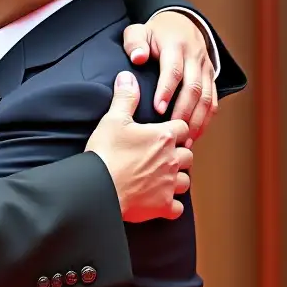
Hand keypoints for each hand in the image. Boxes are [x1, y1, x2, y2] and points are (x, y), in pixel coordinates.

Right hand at [86, 71, 192, 222]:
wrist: (98, 187)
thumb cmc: (106, 153)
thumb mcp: (113, 119)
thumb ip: (125, 97)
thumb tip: (127, 77)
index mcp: (163, 137)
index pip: (182, 128)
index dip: (174, 130)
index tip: (165, 134)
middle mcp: (172, 160)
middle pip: (188, 155)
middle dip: (178, 155)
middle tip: (163, 157)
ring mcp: (169, 185)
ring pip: (185, 181)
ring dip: (177, 179)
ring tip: (163, 178)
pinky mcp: (162, 206)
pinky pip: (177, 208)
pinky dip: (171, 206)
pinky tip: (160, 202)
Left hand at [123, 10, 215, 139]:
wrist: (181, 23)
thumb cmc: (155, 32)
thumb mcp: (140, 31)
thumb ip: (135, 43)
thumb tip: (138, 58)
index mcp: (176, 46)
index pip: (174, 70)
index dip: (166, 90)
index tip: (158, 109)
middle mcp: (195, 58)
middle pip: (194, 88)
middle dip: (183, 111)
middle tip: (172, 130)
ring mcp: (206, 68)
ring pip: (207, 97)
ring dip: (197, 120)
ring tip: (185, 140)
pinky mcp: (211, 77)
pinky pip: (213, 100)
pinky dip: (206, 119)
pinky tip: (196, 134)